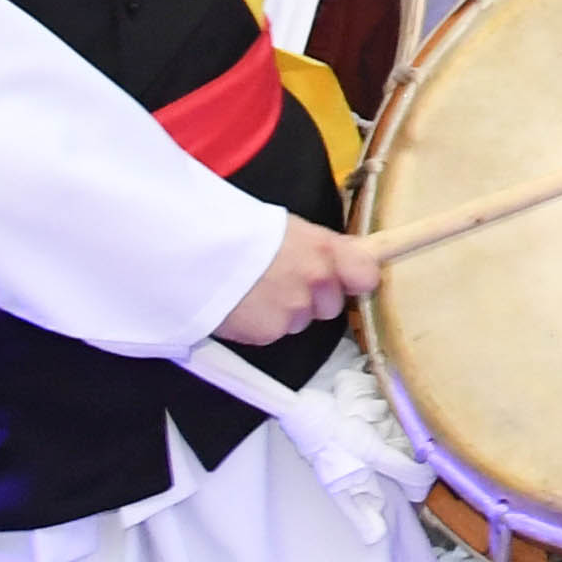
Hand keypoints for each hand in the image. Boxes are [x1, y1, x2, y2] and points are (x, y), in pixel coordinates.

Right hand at [216, 213, 380, 344]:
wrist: (195, 251)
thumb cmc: (241, 231)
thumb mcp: (291, 228)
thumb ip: (326, 247)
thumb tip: (356, 254)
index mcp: (326, 250)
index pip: (367, 275)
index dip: (357, 279)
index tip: (350, 279)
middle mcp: (317, 283)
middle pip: (331, 305)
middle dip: (313, 298)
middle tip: (282, 280)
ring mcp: (294, 311)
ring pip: (300, 321)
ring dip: (284, 311)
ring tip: (255, 290)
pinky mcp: (268, 333)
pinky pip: (273, 332)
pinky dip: (261, 323)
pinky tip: (243, 305)